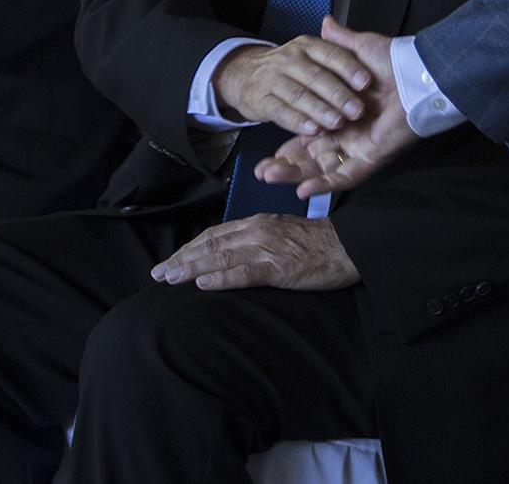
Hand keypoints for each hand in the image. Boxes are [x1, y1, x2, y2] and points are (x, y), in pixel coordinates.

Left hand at [150, 215, 358, 290]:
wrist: (351, 246)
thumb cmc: (320, 245)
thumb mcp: (283, 236)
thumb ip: (258, 242)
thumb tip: (232, 257)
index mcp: (257, 224)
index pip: (214, 235)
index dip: (189, 248)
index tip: (170, 262)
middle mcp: (257, 231)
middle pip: (211, 245)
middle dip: (182, 260)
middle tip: (157, 274)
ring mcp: (268, 249)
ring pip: (221, 258)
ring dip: (192, 268)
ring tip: (170, 278)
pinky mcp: (281, 268)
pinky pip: (246, 273)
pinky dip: (222, 278)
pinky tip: (204, 284)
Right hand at [212, 22, 372, 134]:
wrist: (243, 74)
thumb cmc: (288, 68)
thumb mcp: (308, 51)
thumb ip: (333, 48)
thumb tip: (350, 36)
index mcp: (307, 46)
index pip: (331, 54)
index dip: (349, 68)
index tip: (366, 82)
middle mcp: (290, 59)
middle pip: (316, 76)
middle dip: (338, 94)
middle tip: (357, 110)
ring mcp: (273, 79)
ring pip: (299, 95)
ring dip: (319, 110)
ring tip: (337, 122)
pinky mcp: (261, 100)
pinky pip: (280, 111)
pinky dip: (297, 122)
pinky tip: (312, 130)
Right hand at [252, 19, 417, 196]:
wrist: (416, 76)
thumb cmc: (392, 63)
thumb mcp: (358, 50)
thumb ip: (338, 43)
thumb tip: (325, 23)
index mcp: (342, 115)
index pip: (309, 133)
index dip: (288, 142)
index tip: (268, 151)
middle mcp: (349, 135)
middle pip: (311, 156)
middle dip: (285, 165)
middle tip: (261, 172)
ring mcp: (359, 147)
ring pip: (321, 168)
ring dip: (295, 175)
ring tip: (269, 178)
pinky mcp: (370, 157)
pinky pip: (345, 176)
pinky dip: (324, 184)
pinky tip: (303, 191)